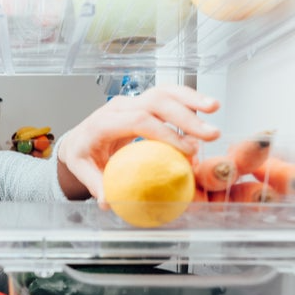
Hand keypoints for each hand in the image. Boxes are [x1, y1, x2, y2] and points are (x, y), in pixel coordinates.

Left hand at [58, 84, 220, 205]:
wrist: (79, 139)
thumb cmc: (83, 155)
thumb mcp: (82, 171)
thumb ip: (96, 185)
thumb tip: (109, 202)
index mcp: (103, 122)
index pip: (138, 120)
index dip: (165, 133)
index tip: (186, 150)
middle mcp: (119, 106)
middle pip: (155, 101)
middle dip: (186, 116)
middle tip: (210, 134)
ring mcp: (131, 101)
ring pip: (164, 92)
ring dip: (191, 99)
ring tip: (215, 108)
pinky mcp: (142, 102)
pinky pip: (167, 95)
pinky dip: (187, 99)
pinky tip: (207, 108)